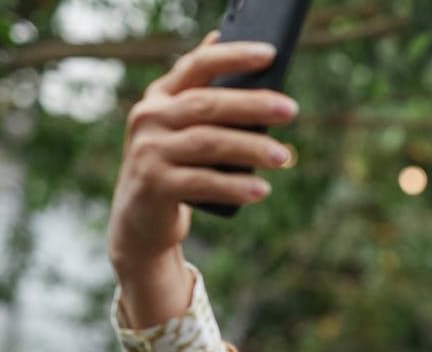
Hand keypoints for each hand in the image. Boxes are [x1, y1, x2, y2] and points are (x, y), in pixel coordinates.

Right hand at [107, 31, 299, 327]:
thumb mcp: (185, 128)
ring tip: (283, 157)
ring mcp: (148, 151)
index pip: (197, 66)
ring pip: (207, 143)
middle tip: (291, 109)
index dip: (233, 57)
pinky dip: (234, 186)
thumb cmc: (177, 164)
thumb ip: (210, 96)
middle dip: (252, 105)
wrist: (140, 219)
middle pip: (207, 105)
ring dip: (250, 148)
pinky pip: (201, 182)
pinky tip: (260, 189)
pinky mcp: (153, 186)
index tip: (269, 54)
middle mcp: (149, 118)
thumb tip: (250, 54)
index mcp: (161, 96)